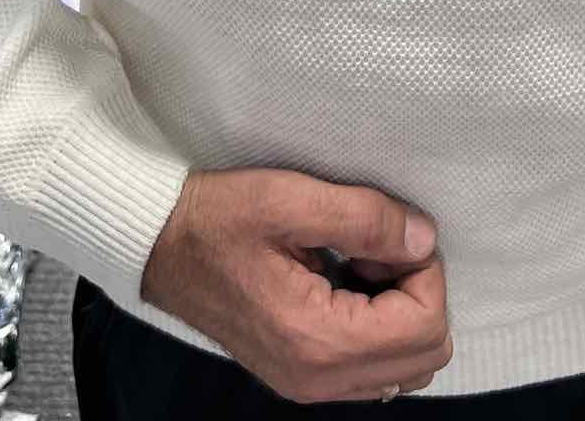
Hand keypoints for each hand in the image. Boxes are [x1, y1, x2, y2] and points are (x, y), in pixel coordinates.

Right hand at [140, 168, 452, 402]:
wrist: (159, 245)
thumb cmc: (218, 217)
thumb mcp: (291, 199)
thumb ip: (366, 219)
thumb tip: (425, 239)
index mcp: (317, 341)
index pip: (425, 328)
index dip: (425, 271)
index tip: (390, 233)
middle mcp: (316, 380)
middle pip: (424, 356)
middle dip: (418, 292)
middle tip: (378, 246)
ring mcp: (307, 384)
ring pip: (403, 367)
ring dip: (401, 310)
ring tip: (360, 261)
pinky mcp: (300, 374)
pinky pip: (372, 368)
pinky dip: (379, 326)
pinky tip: (346, 279)